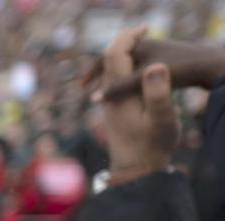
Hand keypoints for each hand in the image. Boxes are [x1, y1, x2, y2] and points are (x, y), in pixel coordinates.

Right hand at [88, 36, 224, 101]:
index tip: (83, 87)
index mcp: (139, 46)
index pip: (106, 57)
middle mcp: (147, 47)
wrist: (211, 67)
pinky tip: (131, 95)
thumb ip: (119, 89)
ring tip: (107, 94)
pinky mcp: (167, 64)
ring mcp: (157, 55)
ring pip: (129, 68)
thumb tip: (94, 99)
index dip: (92, 72)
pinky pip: (141, 73)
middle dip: (102, 75)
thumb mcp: (144, 82)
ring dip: (116, 79)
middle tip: (90, 89)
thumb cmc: (180, 71)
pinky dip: (131, 83)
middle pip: (116, 61)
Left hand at [91, 27, 178, 183]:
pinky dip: (124, 71)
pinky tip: (139, 72)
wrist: (134, 173)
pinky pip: (115, 83)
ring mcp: (110, 105)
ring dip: (123, 56)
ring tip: (141, 45)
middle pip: (108, 61)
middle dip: (123, 43)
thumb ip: (158, 92)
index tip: (145, 28)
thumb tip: (155, 66)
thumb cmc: (150, 147)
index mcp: (118, 93)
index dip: (127, 37)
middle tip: (143, 30)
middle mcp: (108, 97)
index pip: (115, 54)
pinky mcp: (115, 112)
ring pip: (110, 73)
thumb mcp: (161, 119)